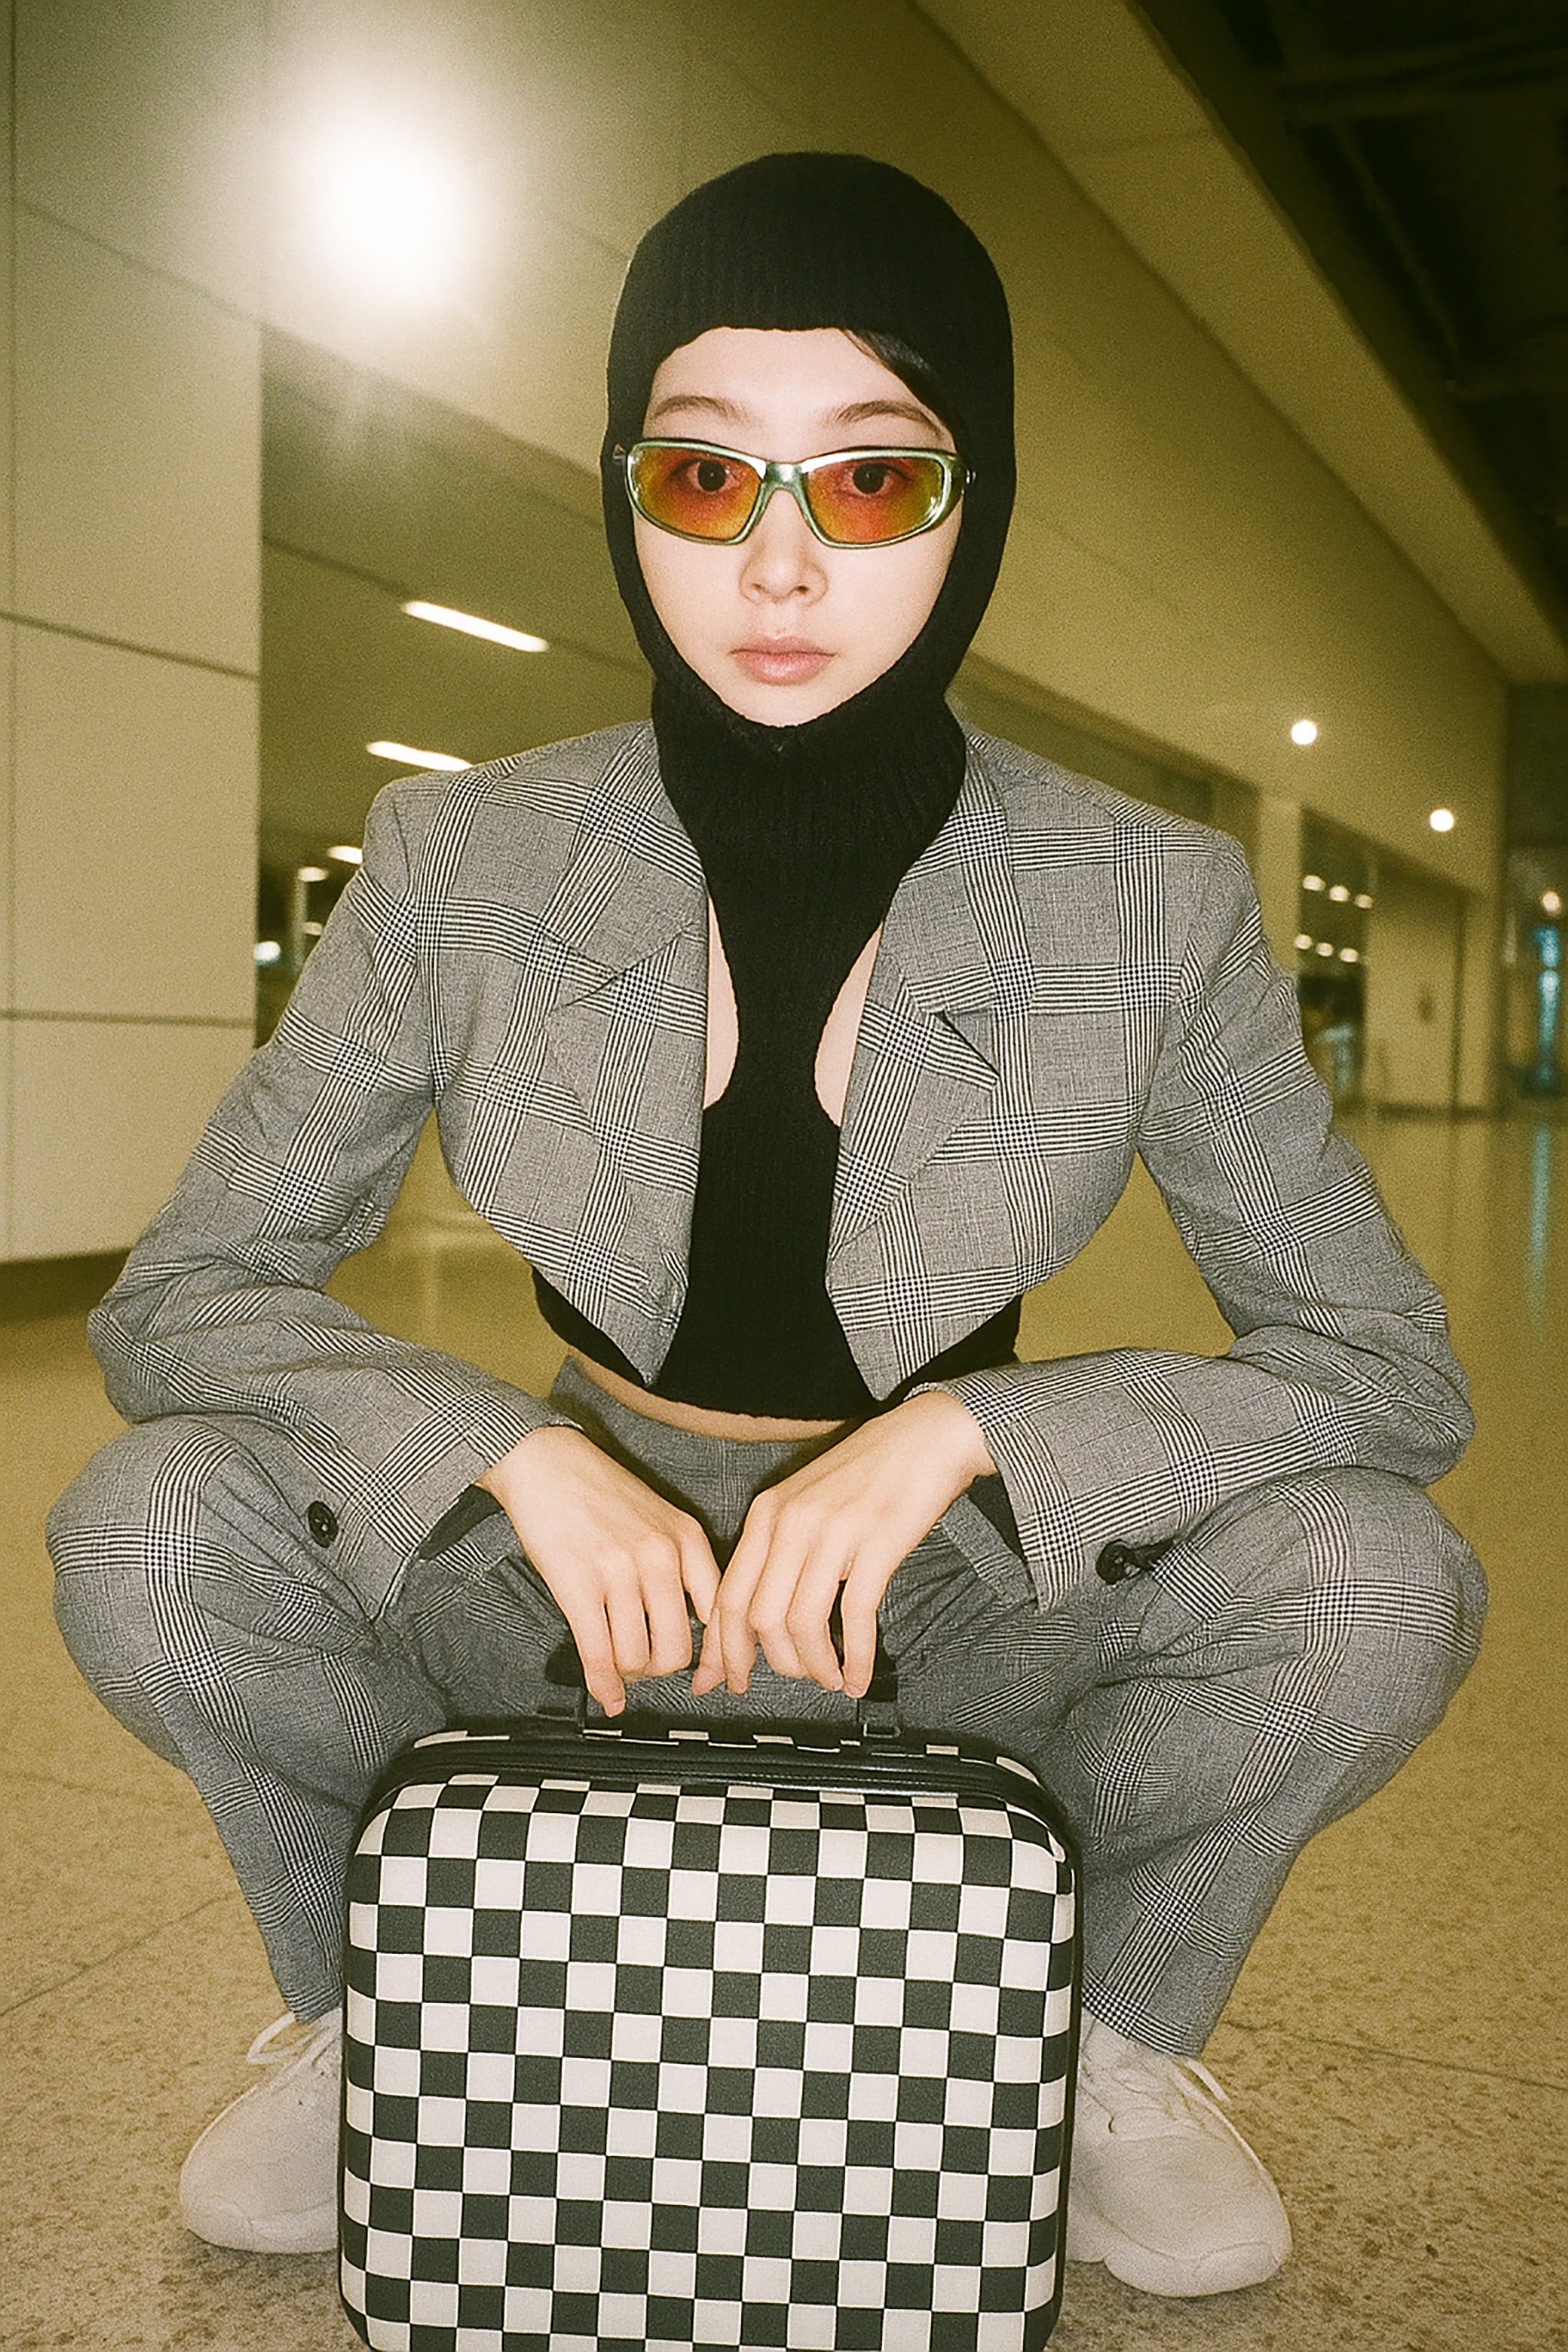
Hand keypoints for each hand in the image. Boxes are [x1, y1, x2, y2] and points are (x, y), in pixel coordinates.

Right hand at [477, 1426, 720, 1714]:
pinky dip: (602, 1684)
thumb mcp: (660, 1519)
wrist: (546, 1461)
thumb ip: (683, 1567)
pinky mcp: (578, 1582)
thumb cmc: (600, 1492)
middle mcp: (661, 1555)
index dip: (720, 1660)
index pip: (720, 1616)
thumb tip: (694, 1629)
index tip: (716, 1682)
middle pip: (677, 1649)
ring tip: (616, 1665)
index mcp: (688, 1539)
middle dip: (659, 1671)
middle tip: (644, 1669)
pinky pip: (598, 1653)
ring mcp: (620, 1569)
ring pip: (635, 1657)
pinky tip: (604, 1694)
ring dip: (625, 1674)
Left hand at [691, 1390, 993, 1700]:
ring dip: (814, 1664)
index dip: (723, 1648)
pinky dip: (856, 1658)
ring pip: (802, 1622)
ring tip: (829, 1678)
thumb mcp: (806, 1501)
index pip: (728, 1595)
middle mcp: (791, 1522)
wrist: (925, 1436)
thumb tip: (761, 1616)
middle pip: (758, 1617)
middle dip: (771, 1663)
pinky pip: (856, 1616)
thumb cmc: (869, 1472)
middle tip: (793, 1679)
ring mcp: (833, 1532)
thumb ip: (779, 1549)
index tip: (724, 1680)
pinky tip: (859, 1676)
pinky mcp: (877, 1543)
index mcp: (766, 1513)